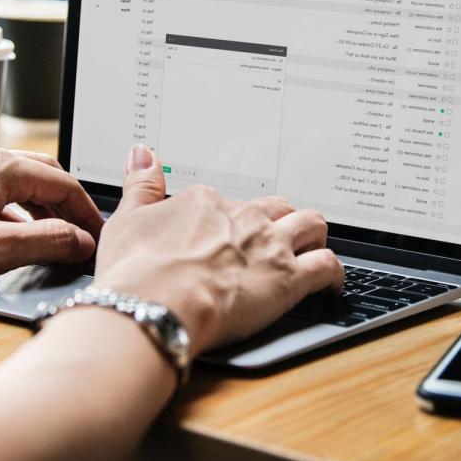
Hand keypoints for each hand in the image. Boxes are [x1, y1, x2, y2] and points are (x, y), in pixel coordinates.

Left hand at [0, 147, 103, 284]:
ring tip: (55, 237)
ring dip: (43, 208)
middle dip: (68, 206)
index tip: (98, 238)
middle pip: (46, 176)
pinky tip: (12, 236)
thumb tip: (81, 241)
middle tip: (83, 236)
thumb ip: (46, 242)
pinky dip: (17, 210)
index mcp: (2, 167)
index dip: (87, 214)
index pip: (65, 183)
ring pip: (20, 182)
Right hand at [92, 145, 343, 354]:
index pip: (227, 204)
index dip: (228, 222)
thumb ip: (141, 185)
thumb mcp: (126, 220)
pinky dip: (334, 273)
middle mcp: (243, 217)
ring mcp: (269, 245)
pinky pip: (327, 266)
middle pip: (276, 208)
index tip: (223, 238)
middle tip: (273, 240)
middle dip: (279, 221)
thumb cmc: (136, 273)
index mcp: (206, 203)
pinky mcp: (288, 278)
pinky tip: (330, 283)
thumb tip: (143, 153)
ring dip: (313, 235)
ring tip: (310, 249)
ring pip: (310, 225)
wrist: (154, 307)